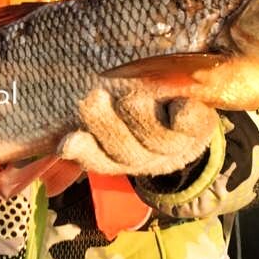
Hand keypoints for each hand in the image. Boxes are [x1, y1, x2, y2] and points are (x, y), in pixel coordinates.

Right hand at [57, 88, 219, 176]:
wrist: (190, 115)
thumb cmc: (141, 111)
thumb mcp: (112, 113)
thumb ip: (90, 110)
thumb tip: (61, 115)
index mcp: (119, 156)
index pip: (98, 160)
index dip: (83, 153)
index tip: (66, 141)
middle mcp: (145, 157)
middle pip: (123, 151)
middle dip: (107, 126)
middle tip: (92, 98)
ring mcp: (173, 147)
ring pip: (154, 139)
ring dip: (141, 120)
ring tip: (131, 99)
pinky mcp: (198, 131)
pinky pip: (188, 123)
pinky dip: (181, 111)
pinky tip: (176, 102)